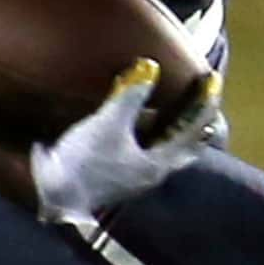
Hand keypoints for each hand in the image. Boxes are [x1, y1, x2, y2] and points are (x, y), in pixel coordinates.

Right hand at [29, 60, 219, 229]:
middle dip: (194, 123)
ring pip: (163, 149)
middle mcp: (151, 173)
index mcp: (158, 163)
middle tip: (200, 101)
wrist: (51, 197)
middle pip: (183, 146)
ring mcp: (133, 177)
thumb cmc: (84, 163)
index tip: (212, 80)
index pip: (193, 130)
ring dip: (169, 128)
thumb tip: (150, 67)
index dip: (204, 103)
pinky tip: (137, 124)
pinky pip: (143, 150)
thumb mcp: (109, 124)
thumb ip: (132, 96)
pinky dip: (148, 133)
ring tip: (172, 107)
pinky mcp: (115, 175)